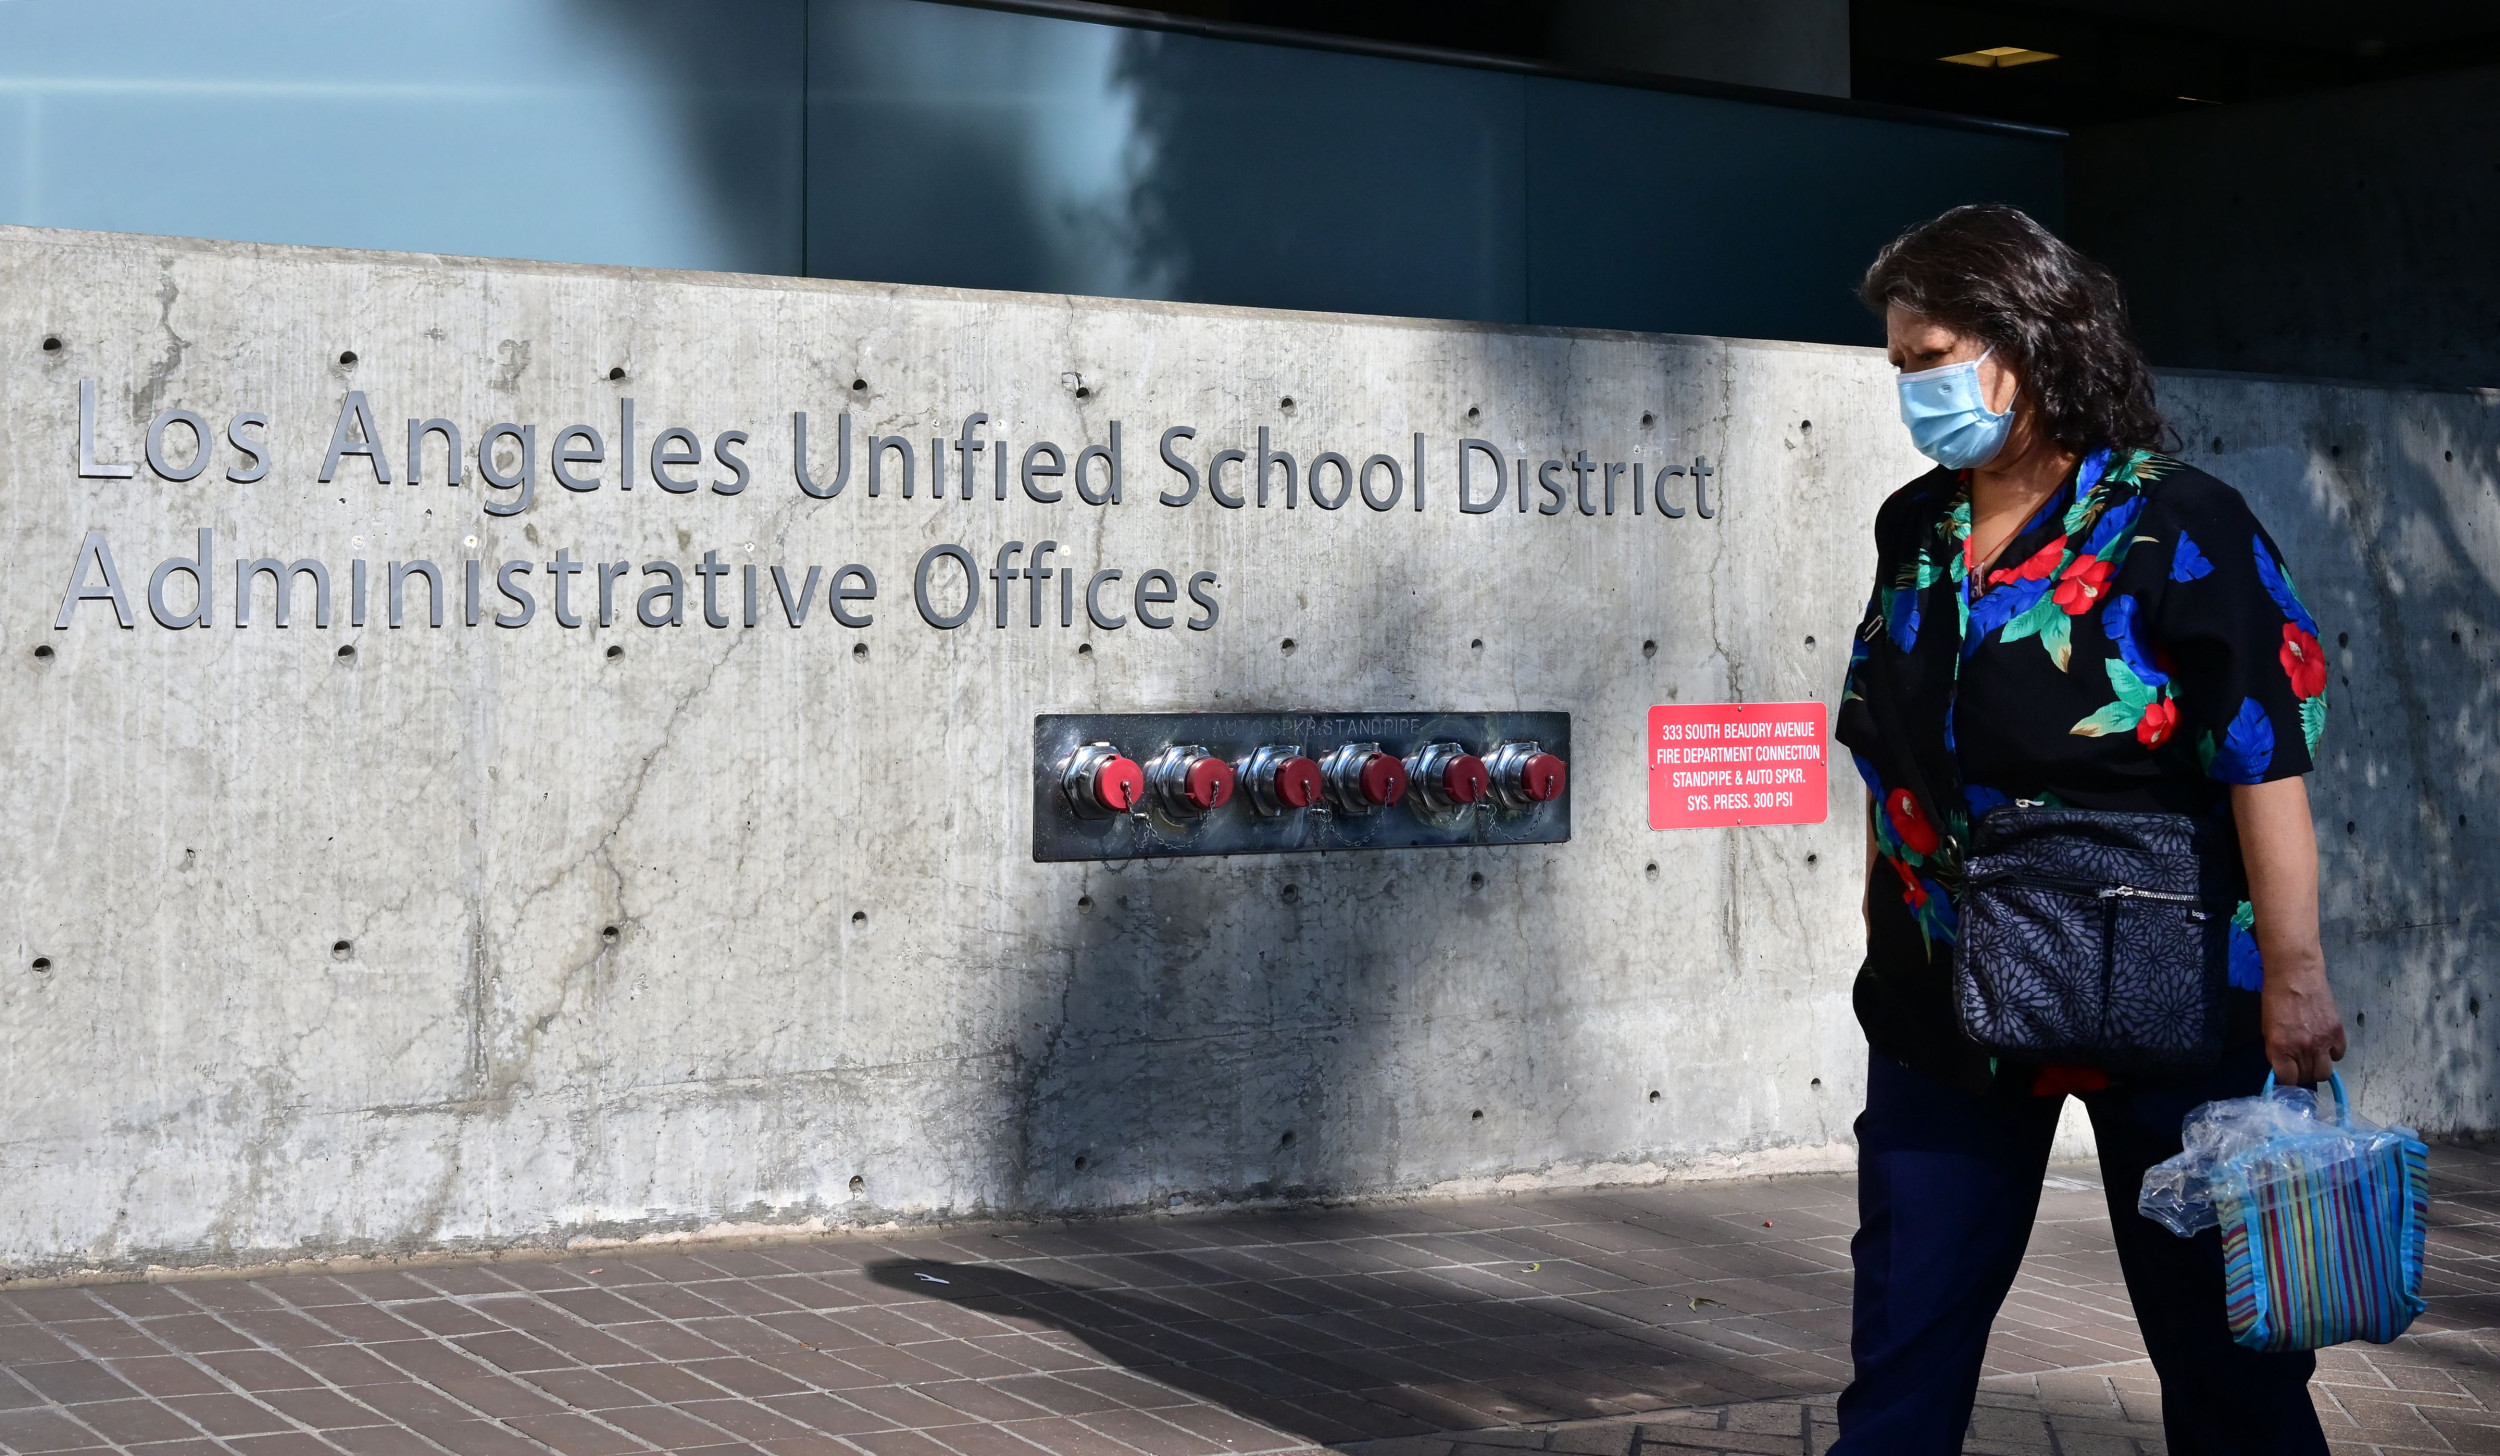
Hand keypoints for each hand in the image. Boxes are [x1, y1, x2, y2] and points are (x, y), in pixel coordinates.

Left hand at [2260, 959, 2346, 1085]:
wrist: (2296, 975)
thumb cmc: (2275, 999)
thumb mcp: (2268, 1028)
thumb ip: (2277, 1051)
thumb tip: (2284, 1069)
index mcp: (2280, 1048)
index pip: (2288, 1080)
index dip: (2287, 1080)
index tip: (2287, 1076)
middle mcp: (2302, 1048)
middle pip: (2308, 1077)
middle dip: (2303, 1074)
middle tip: (2299, 1065)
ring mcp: (2322, 1041)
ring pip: (2325, 1072)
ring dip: (2318, 1068)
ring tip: (2313, 1057)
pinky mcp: (2338, 1032)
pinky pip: (2339, 1055)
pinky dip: (2333, 1053)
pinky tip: (2325, 1044)